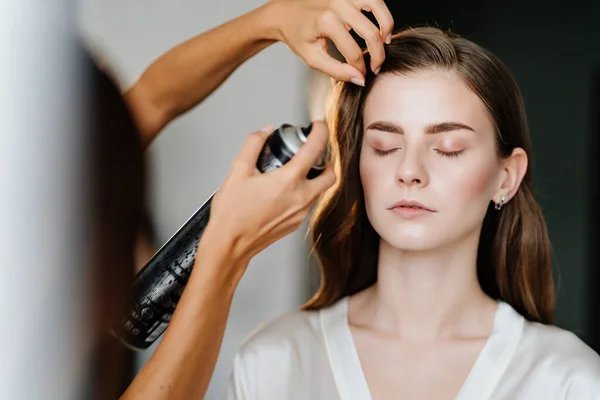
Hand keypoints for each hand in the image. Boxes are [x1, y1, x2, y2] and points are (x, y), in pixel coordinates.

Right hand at [206, 121, 335, 261]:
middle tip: (311, 153)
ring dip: (313, 178)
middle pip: (330, 175)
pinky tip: (282, 192)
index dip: (320, 132)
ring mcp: (300, 214)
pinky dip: (302, 193)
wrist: (229, 245)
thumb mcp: (237, 171)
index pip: (315, 149)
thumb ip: (253, 145)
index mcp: (288, 181)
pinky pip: (307, 204)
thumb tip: (264, 132)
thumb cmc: (232, 215)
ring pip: (319, 191)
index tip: (318, 126)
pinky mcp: (295, 225)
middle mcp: (300, 198)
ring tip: (291, 172)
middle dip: (326, 161)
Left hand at [269, 0, 393, 83]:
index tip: (361, 76)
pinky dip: (381, 12)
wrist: (285, 14)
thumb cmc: (298, 36)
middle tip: (376, 67)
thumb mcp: (313, 59)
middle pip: (370, 32)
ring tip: (385, 42)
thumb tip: (360, 79)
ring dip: (386, 27)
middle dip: (377, 54)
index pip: (354, 52)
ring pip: (378, 7)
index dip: (360, 68)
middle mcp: (337, 5)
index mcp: (326, 22)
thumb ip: (336, 71)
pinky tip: (379, 27)